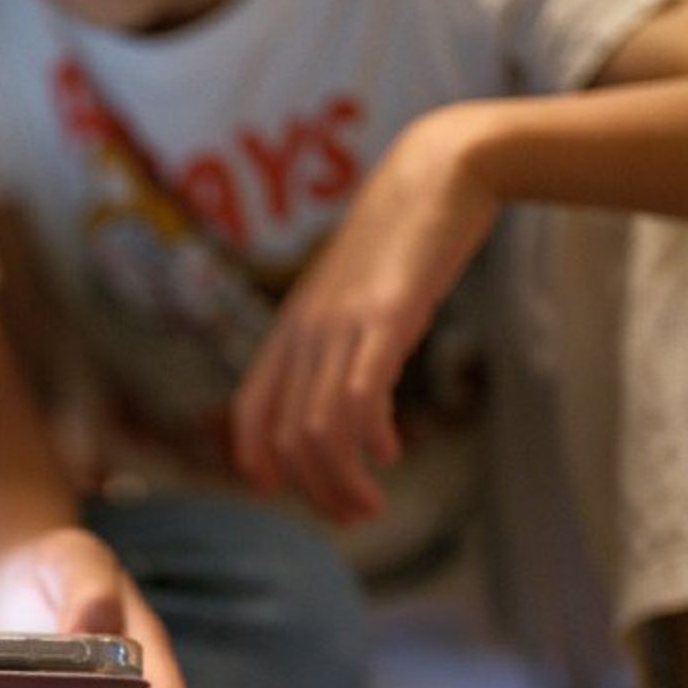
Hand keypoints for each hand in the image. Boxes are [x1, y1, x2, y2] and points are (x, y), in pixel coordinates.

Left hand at [231, 106, 499, 523]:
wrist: (438, 171)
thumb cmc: (402, 238)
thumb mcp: (357, 295)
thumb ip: (343, 343)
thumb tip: (357, 408)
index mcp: (291, 327)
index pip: (250, 409)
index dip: (255, 459)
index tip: (280, 491)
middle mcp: (304, 331)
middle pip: (286, 437)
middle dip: (315, 490)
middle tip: (352, 515)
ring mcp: (340, 325)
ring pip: (318, 431)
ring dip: (341, 481)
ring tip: (370, 504)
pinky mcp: (385, 319)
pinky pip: (358, 399)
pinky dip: (369, 440)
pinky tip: (390, 451)